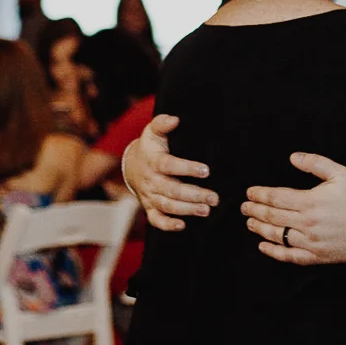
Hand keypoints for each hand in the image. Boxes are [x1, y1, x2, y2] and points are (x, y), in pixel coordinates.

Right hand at [121, 114, 215, 231]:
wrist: (131, 166)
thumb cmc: (149, 148)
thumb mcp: (153, 131)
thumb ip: (162, 123)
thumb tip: (175, 119)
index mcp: (153, 161)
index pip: (169, 165)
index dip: (187, 168)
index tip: (205, 170)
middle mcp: (151, 181)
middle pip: (172, 190)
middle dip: (194, 195)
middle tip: (214, 197)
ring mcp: (150, 196)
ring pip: (168, 206)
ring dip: (187, 210)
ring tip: (206, 210)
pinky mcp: (150, 208)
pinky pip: (156, 220)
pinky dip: (168, 225)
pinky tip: (183, 226)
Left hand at [242, 153, 345, 265]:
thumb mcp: (340, 172)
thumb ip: (315, 163)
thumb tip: (293, 157)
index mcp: (310, 201)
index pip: (276, 198)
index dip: (260, 195)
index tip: (249, 193)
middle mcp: (307, 223)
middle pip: (273, 216)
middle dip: (255, 210)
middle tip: (243, 207)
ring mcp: (311, 242)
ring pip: (278, 236)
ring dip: (260, 228)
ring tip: (249, 223)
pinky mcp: (317, 256)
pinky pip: (291, 256)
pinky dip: (274, 252)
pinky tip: (263, 246)